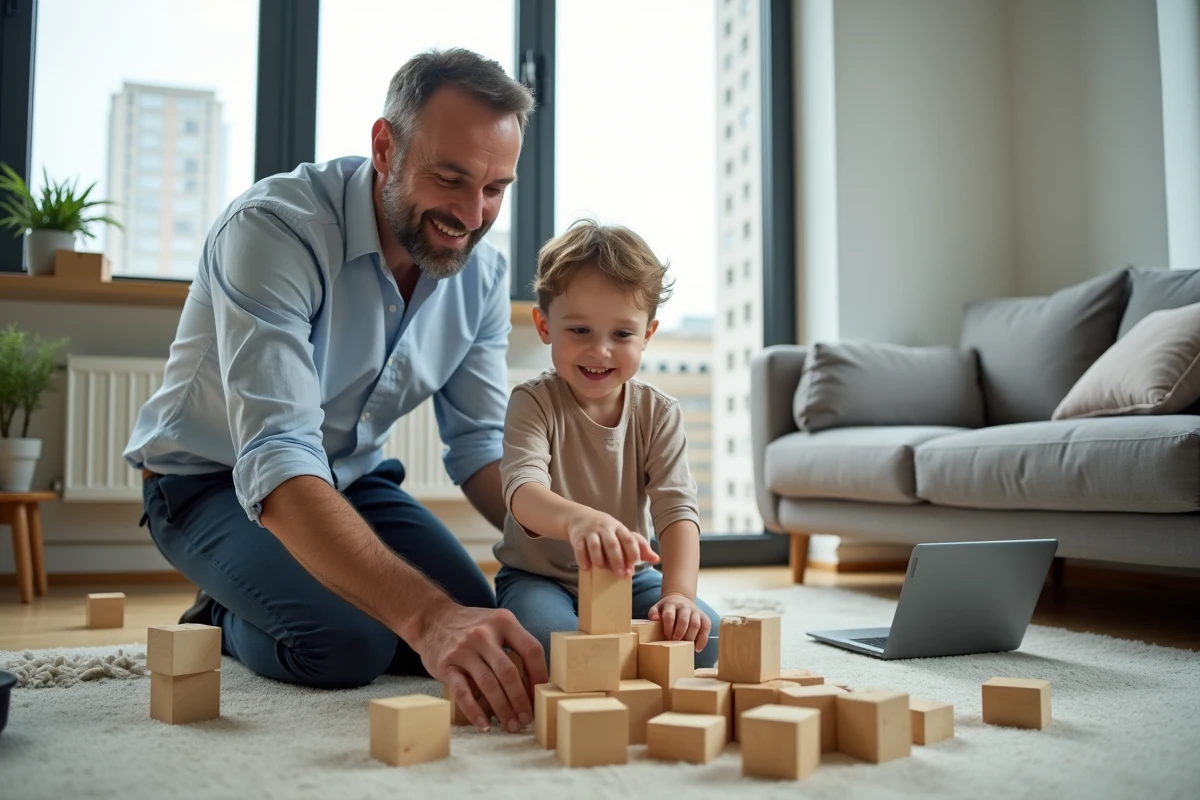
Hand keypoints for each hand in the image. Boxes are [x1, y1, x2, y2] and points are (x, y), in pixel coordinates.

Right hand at [412, 601, 547, 732]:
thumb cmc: (473, 627)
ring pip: (488, 684)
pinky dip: (474, 712)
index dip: (540, 676)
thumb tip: (537, 683)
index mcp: (504, 622)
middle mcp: (484, 634)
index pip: (531, 650)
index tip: (542, 696)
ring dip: (503, 709)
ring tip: (512, 725)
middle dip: (521, 700)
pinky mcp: (447, 665)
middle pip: (509, 672)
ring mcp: (464, 650)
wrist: (433, 619)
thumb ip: (516, 644)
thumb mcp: (498, 624)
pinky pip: (463, 693)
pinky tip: (484, 725)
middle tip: (528, 719)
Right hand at [566, 508, 658, 576]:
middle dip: (617, 559)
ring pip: (595, 544)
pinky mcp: (578, 537)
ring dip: (598, 557)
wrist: (581, 518)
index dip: (633, 551)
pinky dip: (582, 558)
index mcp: (619, 529)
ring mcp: (591, 532)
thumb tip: (656, 559)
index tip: (635, 564)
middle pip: (612, 544)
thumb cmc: (607, 531)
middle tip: (621, 574)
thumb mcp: (623, 535)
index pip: (628, 539)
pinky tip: (586, 568)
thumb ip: (639, 547)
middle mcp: (605, 529)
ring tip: (602, 568)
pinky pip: (579, 547)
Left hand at [649, 593, 711, 652]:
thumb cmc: (668, 608)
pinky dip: (703, 639)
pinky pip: (706, 627)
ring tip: (685, 646)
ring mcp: (696, 611)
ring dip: (690, 637)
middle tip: (675, 641)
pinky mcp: (704, 617)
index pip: (669, 615)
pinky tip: (697, 648)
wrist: (680, 598)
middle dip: (679, 633)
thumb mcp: (658, 607)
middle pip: (684, 620)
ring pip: (696, 624)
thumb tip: (655, 619)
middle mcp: (685, 606)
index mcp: (672, 605)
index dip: (668, 627)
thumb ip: (653, 613)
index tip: (667, 636)